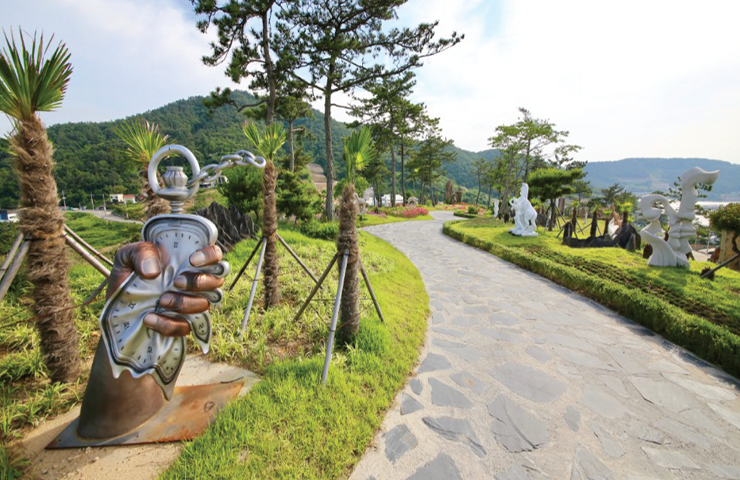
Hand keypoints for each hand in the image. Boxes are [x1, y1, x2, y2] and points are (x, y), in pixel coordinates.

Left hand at [108, 242, 223, 336]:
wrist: (114, 307)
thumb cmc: (127, 276)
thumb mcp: (127, 257)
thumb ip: (141, 253)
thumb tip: (155, 272)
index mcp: (187, 261)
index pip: (214, 255)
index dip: (211, 256)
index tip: (192, 260)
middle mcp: (195, 282)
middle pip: (217, 281)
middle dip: (199, 282)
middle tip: (176, 282)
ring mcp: (191, 304)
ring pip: (205, 304)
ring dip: (184, 303)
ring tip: (161, 301)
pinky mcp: (181, 325)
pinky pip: (185, 327)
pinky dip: (168, 324)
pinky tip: (150, 318)